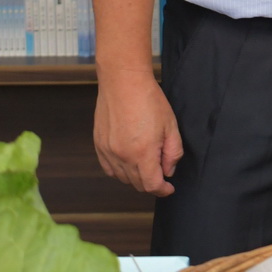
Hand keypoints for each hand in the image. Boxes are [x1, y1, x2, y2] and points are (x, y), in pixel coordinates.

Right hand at [95, 68, 183, 195]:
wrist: (123, 81)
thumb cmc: (148, 99)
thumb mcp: (171, 125)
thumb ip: (173, 153)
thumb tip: (168, 171)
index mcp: (142, 153)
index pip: (152, 186)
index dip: (163, 190)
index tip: (168, 187)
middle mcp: (122, 156)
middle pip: (137, 184)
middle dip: (151, 182)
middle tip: (160, 169)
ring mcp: (108, 151)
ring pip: (122, 178)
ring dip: (136, 177)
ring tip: (145, 161)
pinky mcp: (99, 144)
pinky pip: (109, 169)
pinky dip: (120, 171)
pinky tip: (128, 160)